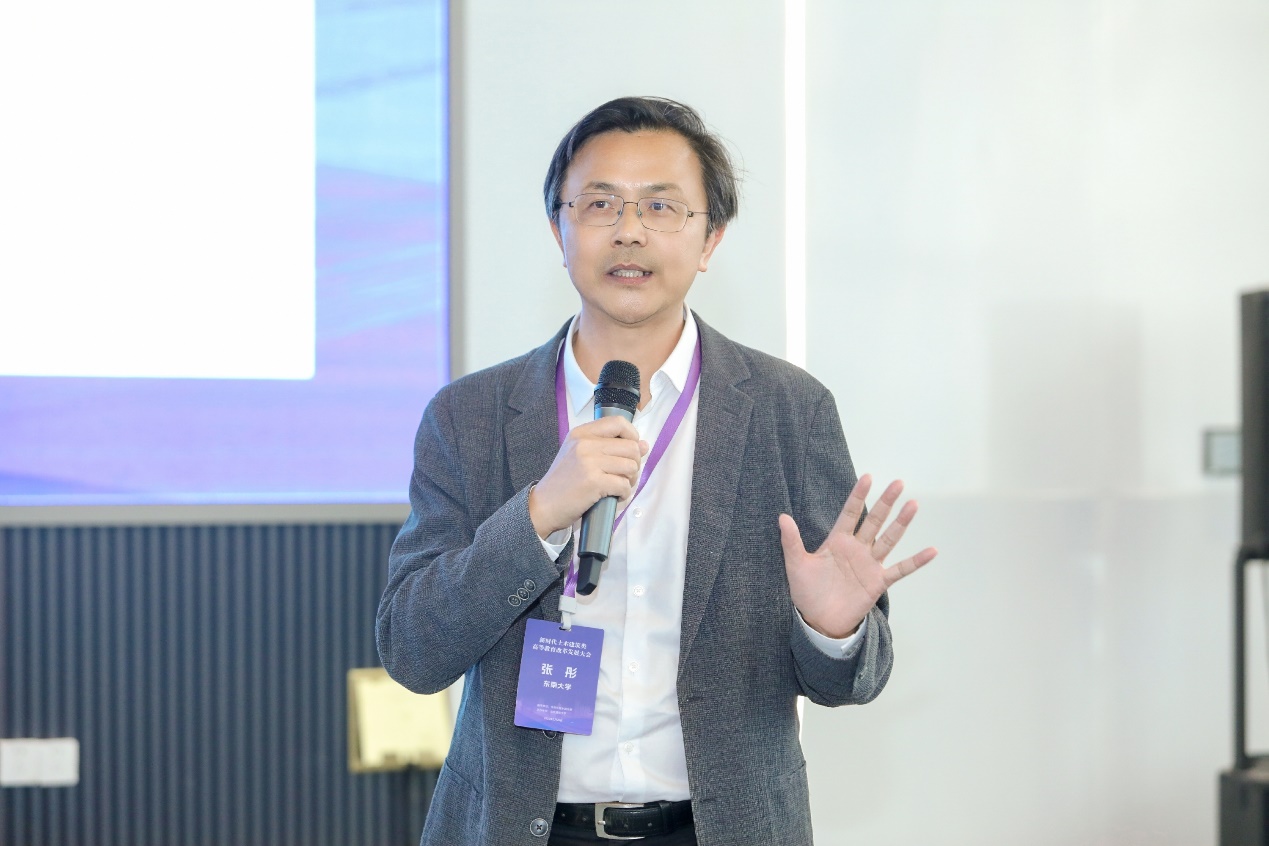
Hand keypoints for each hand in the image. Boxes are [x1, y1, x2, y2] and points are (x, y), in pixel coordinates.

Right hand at [529, 416, 649, 537]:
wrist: (543, 506)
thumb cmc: (563, 482)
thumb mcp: (579, 455)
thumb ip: (609, 447)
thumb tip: (644, 445)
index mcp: (581, 433)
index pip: (618, 422)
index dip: (633, 435)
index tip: (632, 450)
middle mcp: (585, 443)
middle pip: (631, 447)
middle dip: (635, 464)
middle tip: (626, 475)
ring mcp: (589, 462)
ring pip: (631, 466)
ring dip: (631, 480)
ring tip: (619, 486)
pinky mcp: (594, 481)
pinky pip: (624, 484)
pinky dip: (624, 493)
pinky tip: (614, 496)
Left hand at [780, 474, 936, 638]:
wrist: (818, 620)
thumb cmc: (806, 591)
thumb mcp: (795, 565)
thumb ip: (791, 541)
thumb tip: (782, 517)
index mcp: (838, 541)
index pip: (850, 513)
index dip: (858, 495)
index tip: (868, 476)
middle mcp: (857, 548)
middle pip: (874, 520)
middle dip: (885, 502)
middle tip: (899, 483)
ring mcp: (870, 564)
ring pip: (889, 539)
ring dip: (901, 523)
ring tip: (913, 505)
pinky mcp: (879, 582)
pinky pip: (901, 569)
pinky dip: (916, 561)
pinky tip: (932, 550)